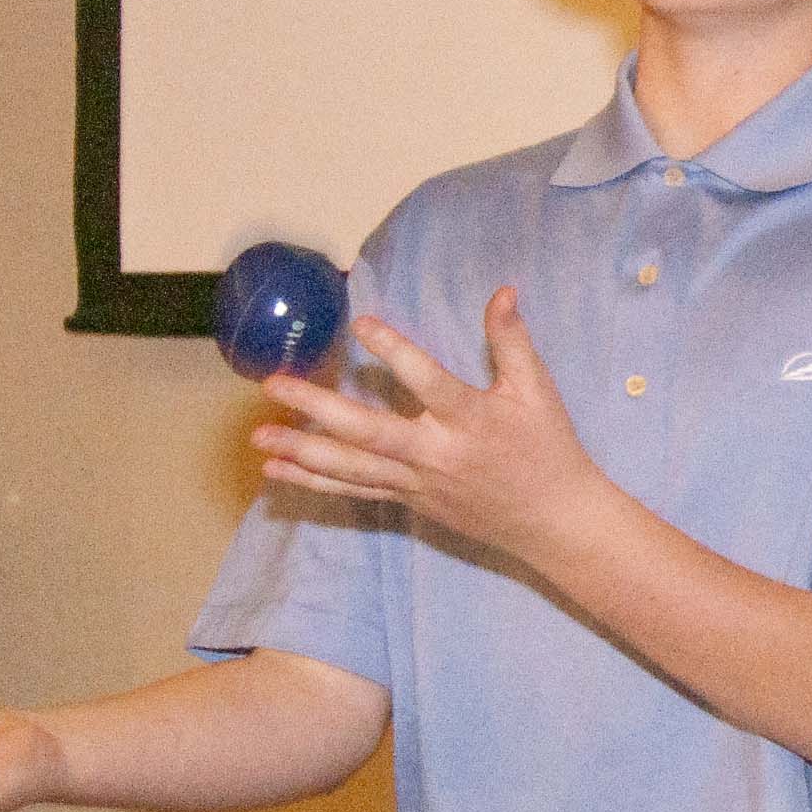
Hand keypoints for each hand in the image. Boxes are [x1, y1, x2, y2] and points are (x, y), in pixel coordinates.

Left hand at [251, 290, 610, 566]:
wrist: (553, 520)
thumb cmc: (548, 448)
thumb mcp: (538, 391)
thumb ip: (512, 341)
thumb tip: (502, 291)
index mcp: (472, 419)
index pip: (427, 382)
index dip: (394, 351)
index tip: (359, 323)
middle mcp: (437, 453)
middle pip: (369, 432)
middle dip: (318, 408)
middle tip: (273, 386)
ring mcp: (418, 482)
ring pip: (352, 467)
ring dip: (302, 451)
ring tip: (258, 437)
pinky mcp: (409, 501)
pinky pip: (355, 491)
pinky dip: (315, 482)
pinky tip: (278, 471)